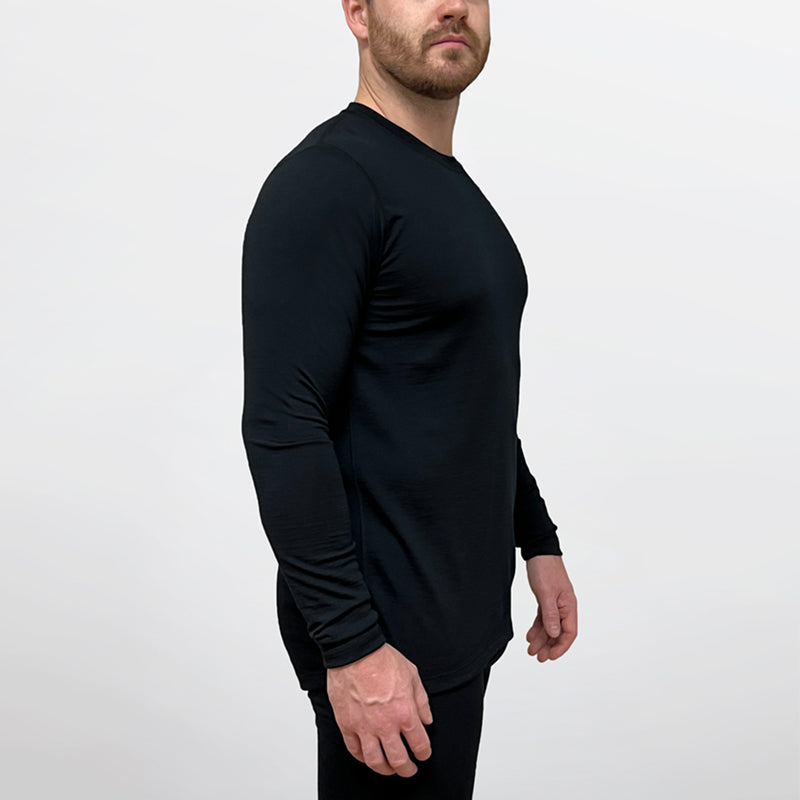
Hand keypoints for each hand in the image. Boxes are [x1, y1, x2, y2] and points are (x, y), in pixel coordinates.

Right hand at [326, 642, 433, 776]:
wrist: (355, 652)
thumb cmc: (382, 659)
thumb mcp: (412, 675)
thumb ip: (422, 701)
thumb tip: (426, 719)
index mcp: (405, 713)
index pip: (419, 745)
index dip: (424, 753)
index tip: (423, 754)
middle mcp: (385, 725)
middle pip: (399, 760)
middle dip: (407, 769)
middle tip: (409, 769)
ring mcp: (364, 727)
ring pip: (376, 762)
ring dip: (385, 770)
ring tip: (389, 769)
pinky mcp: (347, 725)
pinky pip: (354, 750)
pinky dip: (362, 758)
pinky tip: (368, 757)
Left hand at [525, 555, 576, 660]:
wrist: (538, 551)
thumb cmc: (545, 569)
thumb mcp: (546, 593)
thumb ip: (551, 615)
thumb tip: (555, 634)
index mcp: (569, 606)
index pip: (569, 633)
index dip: (560, 647)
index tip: (549, 656)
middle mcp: (565, 606)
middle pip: (559, 633)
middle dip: (549, 646)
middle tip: (537, 657)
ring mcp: (556, 603)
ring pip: (550, 627)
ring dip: (541, 639)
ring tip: (531, 650)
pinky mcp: (547, 599)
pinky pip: (544, 618)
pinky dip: (537, 628)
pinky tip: (530, 636)